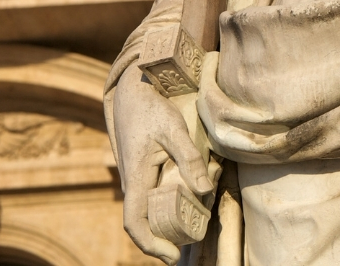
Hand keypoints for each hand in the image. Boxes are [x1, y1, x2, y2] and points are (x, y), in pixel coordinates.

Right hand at [113, 63, 213, 264]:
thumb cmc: (152, 108)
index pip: (135, 223)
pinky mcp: (145, 169)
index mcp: (135, 177)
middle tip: (198, 231)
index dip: (150, 244)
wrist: (134, 90)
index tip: (173, 256)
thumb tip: (206, 189)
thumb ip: (189, 158)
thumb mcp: (173, 129)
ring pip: (154, 206)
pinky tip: (198, 183)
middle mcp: (133, 182)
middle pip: (147, 220)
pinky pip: (157, 191)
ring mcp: (138, 177)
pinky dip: (175, 195)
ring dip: (176, 212)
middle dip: (170, 231)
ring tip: (204, 203)